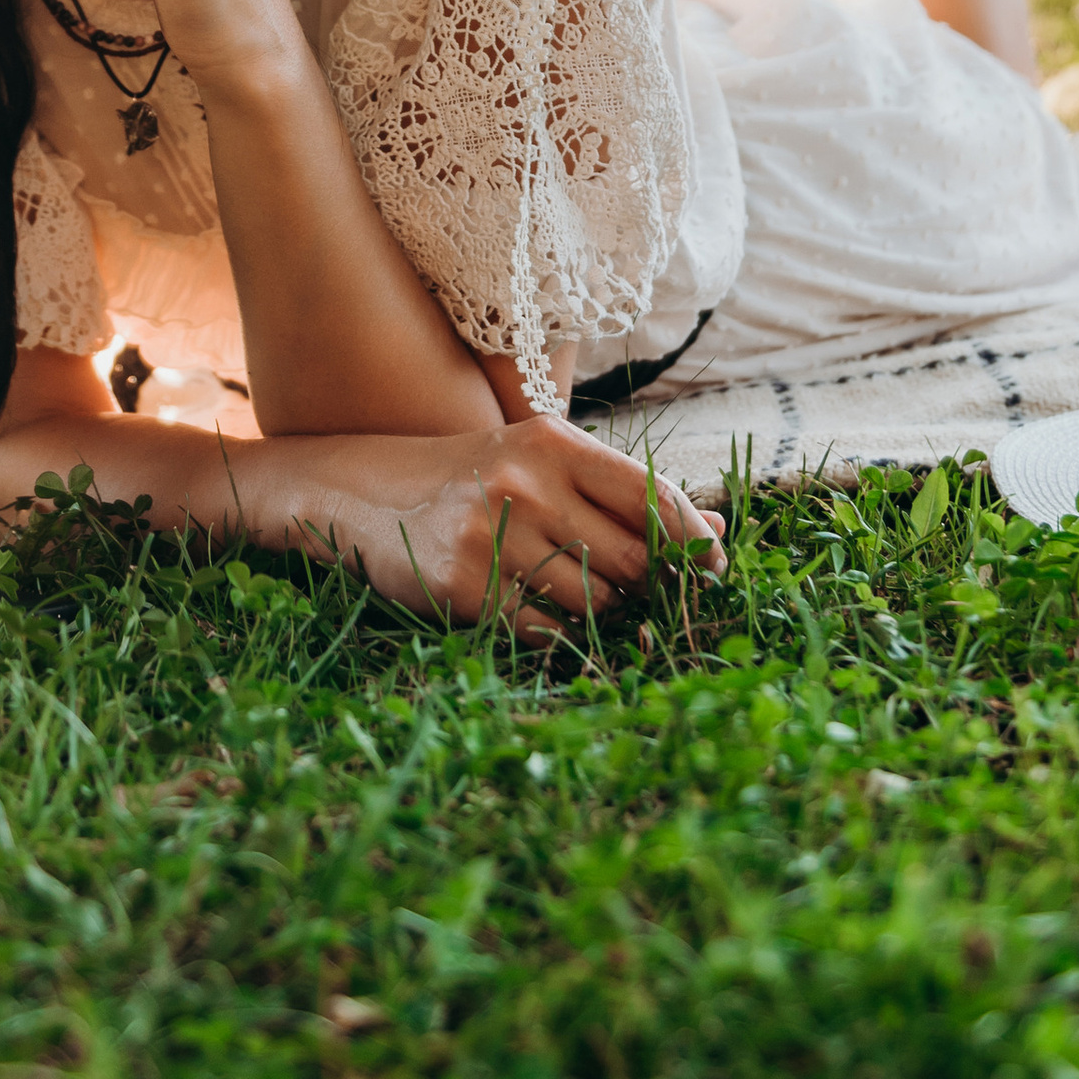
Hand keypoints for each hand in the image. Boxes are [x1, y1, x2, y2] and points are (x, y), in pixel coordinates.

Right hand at [248, 419, 724, 636]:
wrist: (361, 491)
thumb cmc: (474, 478)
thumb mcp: (545, 465)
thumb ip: (627, 496)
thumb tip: (716, 529)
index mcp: (554, 442)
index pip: (654, 497)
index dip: (696, 542)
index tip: (716, 569)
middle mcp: (524, 482)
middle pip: (633, 561)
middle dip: (649, 586)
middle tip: (641, 593)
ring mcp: (490, 535)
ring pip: (594, 605)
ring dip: (599, 614)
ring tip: (568, 592)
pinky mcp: (462, 586)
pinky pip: (546, 634)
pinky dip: (557, 636)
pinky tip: (534, 612)